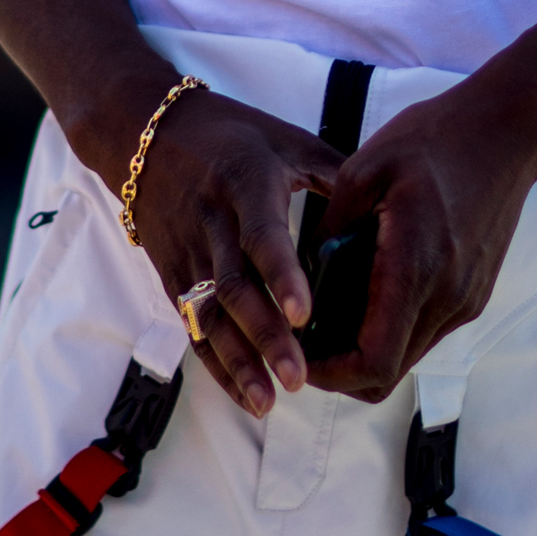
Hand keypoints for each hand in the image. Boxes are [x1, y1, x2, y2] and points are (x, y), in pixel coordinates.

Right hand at [126, 90, 335, 412]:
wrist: (147, 134)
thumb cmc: (232, 135)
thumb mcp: (286, 141)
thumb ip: (336, 175)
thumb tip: (389, 212)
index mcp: (244, 182)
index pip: (261, 234)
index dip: (282, 275)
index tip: (305, 315)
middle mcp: (211, 221)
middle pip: (234, 287)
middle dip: (265, 337)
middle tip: (298, 378)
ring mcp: (187, 251)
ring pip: (209, 315)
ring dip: (238, 361)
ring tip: (268, 401)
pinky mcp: (173, 274)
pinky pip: (194, 324)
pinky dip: (217, 363)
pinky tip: (244, 393)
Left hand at [305, 80, 536, 400]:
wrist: (507, 131)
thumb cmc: (436, 139)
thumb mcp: (364, 169)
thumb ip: (329, 226)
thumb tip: (302, 269)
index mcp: (416, 267)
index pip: (374, 361)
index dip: (330, 374)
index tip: (298, 353)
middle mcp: (448, 297)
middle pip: (387, 375)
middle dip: (339, 369)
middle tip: (303, 339)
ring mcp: (466, 299)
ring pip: (406, 356)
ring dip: (364, 350)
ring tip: (328, 314)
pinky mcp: (474, 292)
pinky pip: (425, 331)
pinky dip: (389, 329)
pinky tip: (366, 292)